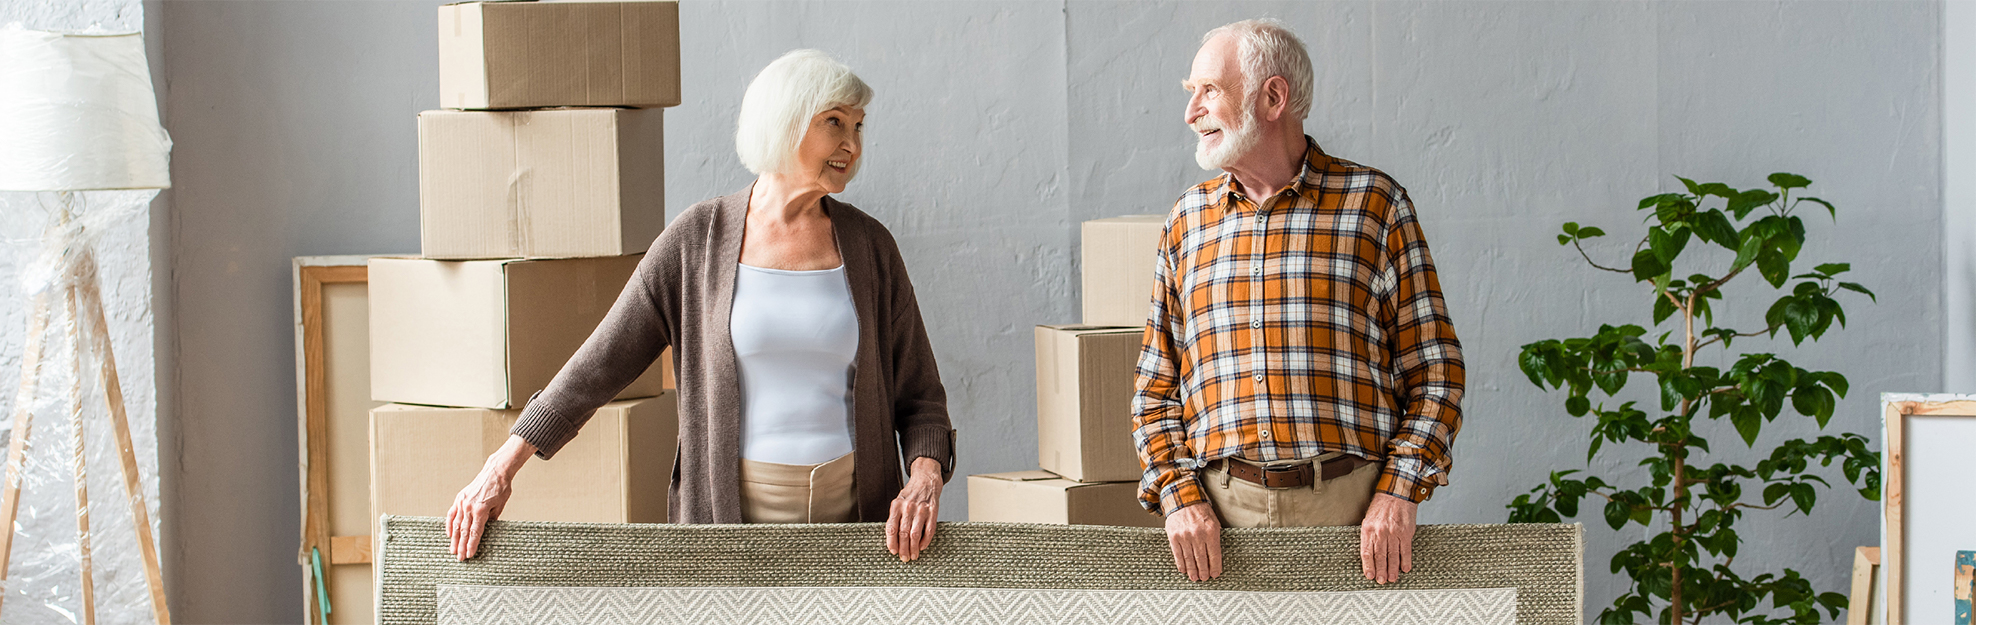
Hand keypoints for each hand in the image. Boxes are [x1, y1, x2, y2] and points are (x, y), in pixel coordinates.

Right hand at [445, 435, 536, 560]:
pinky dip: (449, 524)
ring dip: (454, 539)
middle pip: (463, 531)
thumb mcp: (500, 506)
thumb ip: (492, 519)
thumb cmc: (502, 489)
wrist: (496, 471)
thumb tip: (486, 531)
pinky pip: (451, 513)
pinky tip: (448, 534)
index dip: (471, 545)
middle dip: (461, 546)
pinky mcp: (459, 498)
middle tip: (460, 558)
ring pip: (456, 524)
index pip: (474, 532)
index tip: (469, 555)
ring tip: (452, 550)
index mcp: (481, 510)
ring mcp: (462, 502)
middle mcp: (469, 507)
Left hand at [885, 457, 942, 561]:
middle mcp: (908, 507)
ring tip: (913, 556)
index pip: (891, 528)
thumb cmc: (910, 495)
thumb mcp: (898, 502)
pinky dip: (925, 541)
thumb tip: (893, 540)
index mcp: (896, 505)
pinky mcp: (933, 511)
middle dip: (903, 549)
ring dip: (914, 548)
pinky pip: (929, 530)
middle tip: (904, 558)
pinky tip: (922, 547)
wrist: (926, 480)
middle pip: (903, 533)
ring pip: (915, 534)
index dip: (891, 542)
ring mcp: (921, 509)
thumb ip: (895, 518)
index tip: (893, 551)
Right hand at [1165, 502, 1221, 581]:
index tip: (1215, 574)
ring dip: (1193, 570)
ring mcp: (1184, 536)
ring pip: (1189, 559)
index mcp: (1210, 532)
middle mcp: (1197, 535)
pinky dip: (1181, 564)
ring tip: (1195, 578)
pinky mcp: (1173, 536)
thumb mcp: (1214, 522)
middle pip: (1201, 559)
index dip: (1215, 567)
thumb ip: (1215, 539)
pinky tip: (1184, 570)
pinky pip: (1178, 554)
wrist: (1184, 499)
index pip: (1214, 554)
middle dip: (1204, 571)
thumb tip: (1215, 559)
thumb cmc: (1201, 512)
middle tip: (1204, 578)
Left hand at [1359, 493, 1416, 583]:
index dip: (1368, 566)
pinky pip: (1405, 550)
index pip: (1367, 552)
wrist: (1397, 493)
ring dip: (1392, 569)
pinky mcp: (1406, 532)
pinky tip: (1405, 568)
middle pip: (1380, 556)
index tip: (1369, 576)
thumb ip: (1369, 536)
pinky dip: (1405, 561)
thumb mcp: (1369, 519)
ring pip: (1392, 555)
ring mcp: (1394, 533)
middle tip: (1381, 581)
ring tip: (1392, 578)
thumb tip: (1369, 555)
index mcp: (1368, 529)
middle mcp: (1380, 532)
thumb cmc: (1381, 507)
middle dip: (1380, 571)